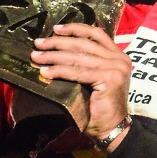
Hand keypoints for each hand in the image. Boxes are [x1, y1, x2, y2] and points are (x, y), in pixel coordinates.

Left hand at [30, 23, 131, 150]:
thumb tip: (58, 51)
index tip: (55, 29)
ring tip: (37, 57)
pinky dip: (59, 71)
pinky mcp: (109, 78)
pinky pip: (78, 72)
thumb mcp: (94, 79)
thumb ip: (86, 64)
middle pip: (84, 43)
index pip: (96, 34)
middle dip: (58, 42)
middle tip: (38, 43)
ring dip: (54, 56)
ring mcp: (116, 68)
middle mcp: (120, 58)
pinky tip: (46, 72)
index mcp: (118, 55)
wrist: (111, 128)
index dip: (75, 29)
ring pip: (78, 57)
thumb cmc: (98, 107)